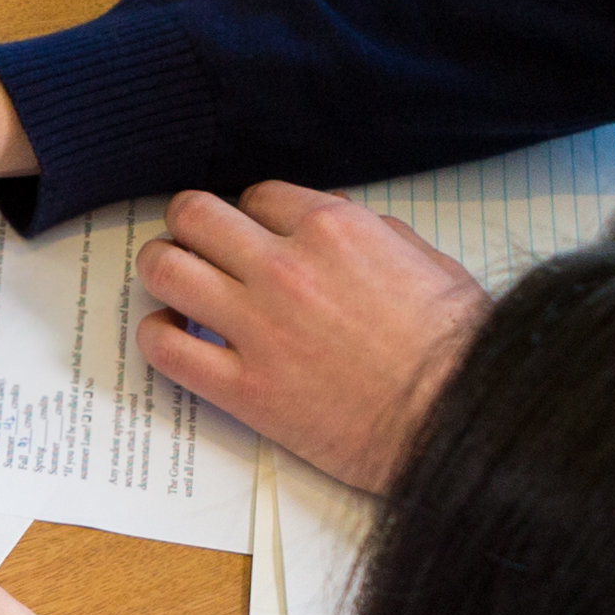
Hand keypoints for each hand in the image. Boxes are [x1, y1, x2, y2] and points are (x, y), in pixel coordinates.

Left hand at [133, 184, 484, 492]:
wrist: (458, 418)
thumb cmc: (456, 347)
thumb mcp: (427, 262)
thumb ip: (372, 232)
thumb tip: (334, 215)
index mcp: (333, 228)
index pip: (256, 195)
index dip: (250, 214)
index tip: (252, 234)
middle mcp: (284, 267)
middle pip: (194, 215)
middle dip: (189, 224)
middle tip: (195, 244)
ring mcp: (258, 327)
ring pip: (164, 269)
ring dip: (160, 269)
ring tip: (173, 284)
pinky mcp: (244, 388)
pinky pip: (166, 349)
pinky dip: (156, 335)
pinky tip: (172, 335)